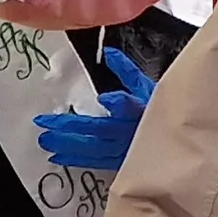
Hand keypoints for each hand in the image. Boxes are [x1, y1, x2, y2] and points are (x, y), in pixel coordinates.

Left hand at [31, 48, 152, 171]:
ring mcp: (125, 150)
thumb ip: (127, 71)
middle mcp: (131, 132)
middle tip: (44, 123)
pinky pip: (96, 162)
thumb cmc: (161, 112)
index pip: (133, 106)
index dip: (121, 103)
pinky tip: (59, 157)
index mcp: (141, 111)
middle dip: (71, 126)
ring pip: (94, 148)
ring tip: (45, 141)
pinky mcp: (121, 163)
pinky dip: (77, 159)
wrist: (173, 142)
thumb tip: (108, 53)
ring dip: (68, 144)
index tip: (106, 98)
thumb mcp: (149, 87)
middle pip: (100, 129)